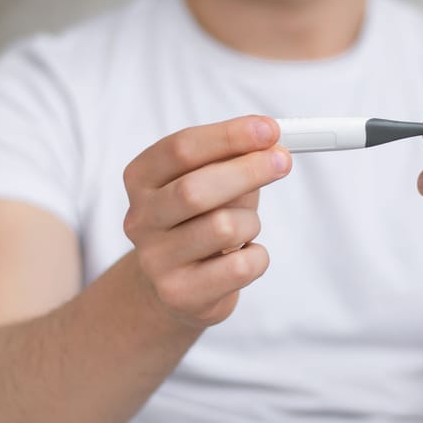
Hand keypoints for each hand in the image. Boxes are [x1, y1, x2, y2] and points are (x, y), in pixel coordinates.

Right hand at [122, 115, 290, 328]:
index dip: (229, 136)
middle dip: (248, 171)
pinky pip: (240, 267)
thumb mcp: (213, 181)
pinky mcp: (180, 294)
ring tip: (246, 228)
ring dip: (252, 222)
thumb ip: (234, 159)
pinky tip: (245, 257)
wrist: (178, 286)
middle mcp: (139, 219)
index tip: (269, 129)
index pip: (181, 149)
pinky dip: (258, 257)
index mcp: (141, 179)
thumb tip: (270, 142)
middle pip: (194, 189)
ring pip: (224, 228)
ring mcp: (155, 260)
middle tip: (283, 162)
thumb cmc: (202, 220)